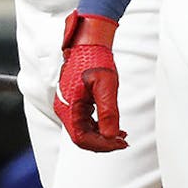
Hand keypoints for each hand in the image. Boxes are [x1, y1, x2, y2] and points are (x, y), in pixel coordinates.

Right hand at [53, 12, 126, 151]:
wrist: (88, 43)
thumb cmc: (95, 59)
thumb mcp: (106, 85)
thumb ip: (108, 112)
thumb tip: (111, 136)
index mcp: (68, 106)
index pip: (81, 138)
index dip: (101, 145)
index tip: (119, 143)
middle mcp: (64, 108)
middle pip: (82, 137)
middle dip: (104, 142)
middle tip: (123, 141)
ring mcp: (68, 105)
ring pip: (84, 131)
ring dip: (102, 136)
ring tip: (121, 135)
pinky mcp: (74, 102)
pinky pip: (84, 122)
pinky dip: (99, 127)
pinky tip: (113, 126)